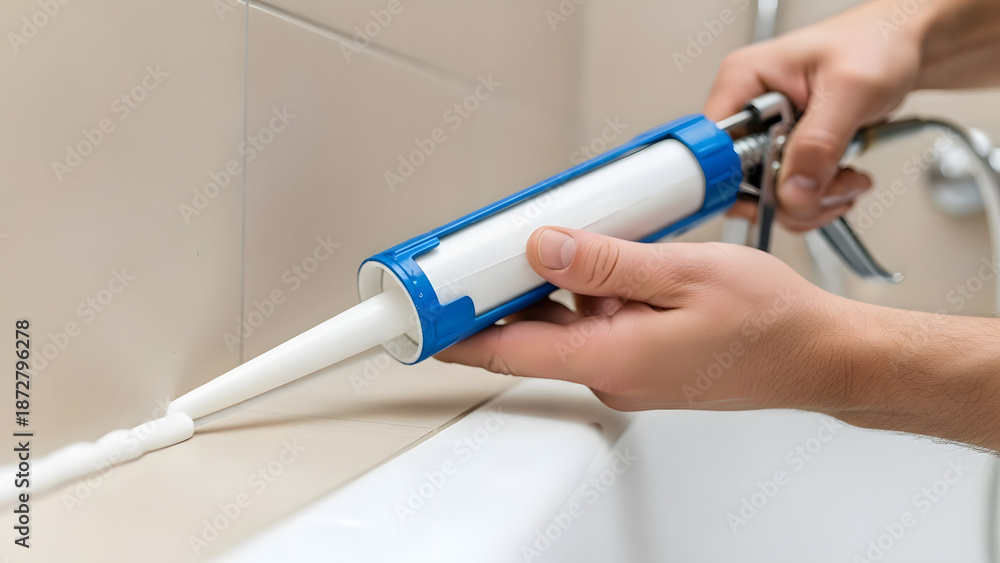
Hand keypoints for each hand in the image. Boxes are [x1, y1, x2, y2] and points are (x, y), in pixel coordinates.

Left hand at [438, 227, 999, 451]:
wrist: (820, 354)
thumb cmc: (770, 325)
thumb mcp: (685, 273)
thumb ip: (606, 262)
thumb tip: (543, 248)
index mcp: (612, 360)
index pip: (508, 353)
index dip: (455, 333)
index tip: (420, 316)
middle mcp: (610, 374)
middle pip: (530, 334)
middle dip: (504, 292)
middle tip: (486, 249)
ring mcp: (624, 370)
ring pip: (565, 325)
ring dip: (554, 287)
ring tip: (562, 242)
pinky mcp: (640, 360)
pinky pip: (594, 325)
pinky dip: (586, 295)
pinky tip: (605, 264)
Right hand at [705, 0, 924, 231]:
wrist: (908, 45)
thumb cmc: (877, 41)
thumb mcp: (849, 90)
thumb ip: (818, 143)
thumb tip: (794, 190)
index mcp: (743, 81)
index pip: (712, 146)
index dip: (734, 179)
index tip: (770, 194)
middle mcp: (748, 110)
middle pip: (740, 181)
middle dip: (788, 194)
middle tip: (825, 185)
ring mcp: (767, 134)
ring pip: (767, 195)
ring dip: (811, 200)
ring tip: (844, 179)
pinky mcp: (787, 151)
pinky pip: (788, 194)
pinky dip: (819, 198)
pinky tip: (843, 179)